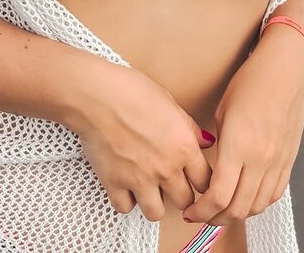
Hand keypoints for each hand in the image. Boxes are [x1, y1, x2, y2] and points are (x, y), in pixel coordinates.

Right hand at [73, 63, 215, 222]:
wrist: (97, 94)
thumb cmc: (131, 90)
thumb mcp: (169, 102)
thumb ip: (189, 127)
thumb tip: (206, 141)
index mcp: (183, 146)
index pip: (206, 181)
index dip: (202, 182)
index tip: (194, 179)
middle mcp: (166, 168)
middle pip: (185, 201)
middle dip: (180, 193)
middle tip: (170, 182)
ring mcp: (140, 179)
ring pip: (157, 213)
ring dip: (154, 202)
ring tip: (148, 188)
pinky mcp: (115, 184)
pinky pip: (125, 208)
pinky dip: (125, 200)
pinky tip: (124, 185)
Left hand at [181, 28, 303, 226]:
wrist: (286, 68)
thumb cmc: (253, 80)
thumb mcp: (223, 111)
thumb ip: (218, 144)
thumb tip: (211, 167)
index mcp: (239, 144)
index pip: (218, 195)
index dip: (202, 211)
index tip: (191, 211)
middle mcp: (261, 158)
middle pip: (237, 208)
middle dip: (216, 218)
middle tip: (203, 215)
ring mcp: (278, 161)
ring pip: (257, 206)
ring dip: (237, 214)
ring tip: (222, 210)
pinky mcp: (290, 160)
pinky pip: (274, 194)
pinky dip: (259, 203)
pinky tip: (247, 198)